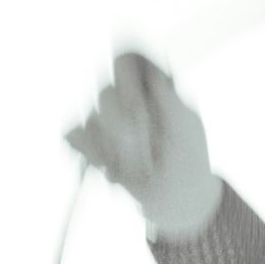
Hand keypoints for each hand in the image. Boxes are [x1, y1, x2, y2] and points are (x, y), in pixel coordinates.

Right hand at [65, 51, 220, 238]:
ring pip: (91, 120)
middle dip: (128, 130)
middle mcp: (125, 98)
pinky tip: (115, 172)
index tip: (138, 107)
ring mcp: (105, 120)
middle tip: (151, 152)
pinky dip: (94, 156)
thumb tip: (154, 72)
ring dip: (116, 151)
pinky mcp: (90, 143)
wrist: (177, 202)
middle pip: (106, 95)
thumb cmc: (190, 161)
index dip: (125, 79)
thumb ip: (170, 100)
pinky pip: (74, 136)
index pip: (126, 61)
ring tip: (139, 168)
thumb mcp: (187, 129)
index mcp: (151, 86)